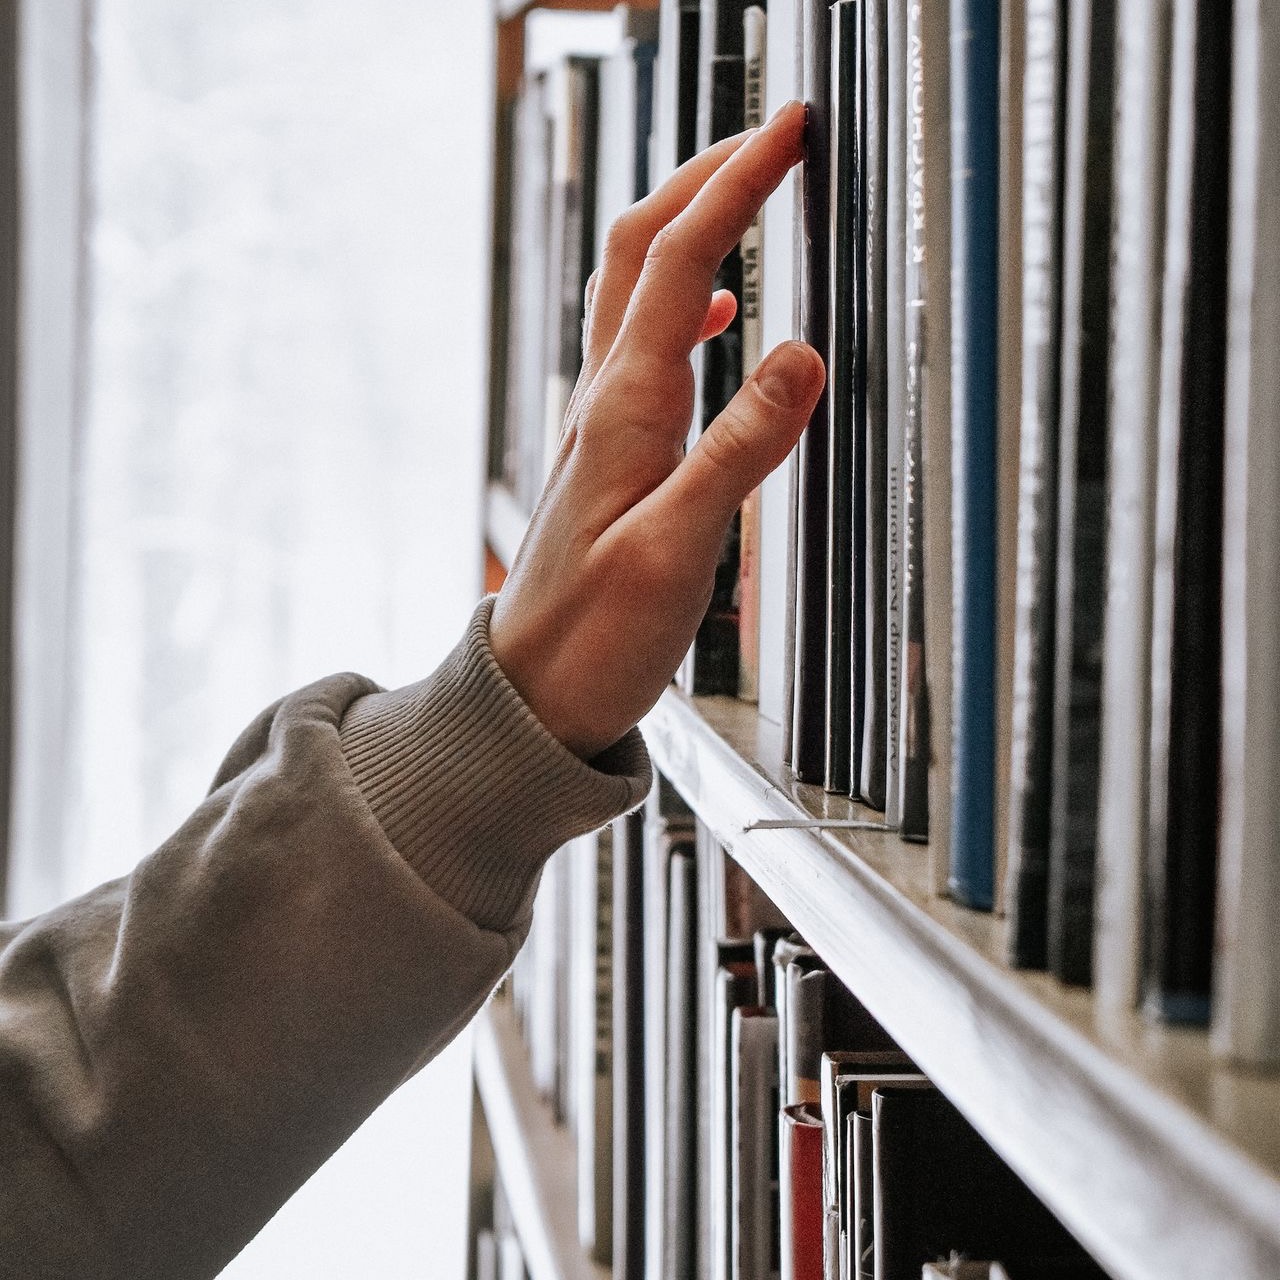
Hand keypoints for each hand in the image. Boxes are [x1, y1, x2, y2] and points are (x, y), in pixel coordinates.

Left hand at [490, 101, 824, 759]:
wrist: (533, 695)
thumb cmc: (593, 638)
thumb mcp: (675, 551)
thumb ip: (737, 452)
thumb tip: (802, 356)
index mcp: (623, 410)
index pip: (681, 261)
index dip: (734, 184)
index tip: (788, 130)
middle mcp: (605, 402)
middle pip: (643, 250)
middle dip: (705, 177)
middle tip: (771, 137)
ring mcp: (604, 425)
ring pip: (637, 292)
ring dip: (690, 229)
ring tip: (746, 196)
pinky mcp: (612, 454)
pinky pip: (644, 349)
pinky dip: (686, 306)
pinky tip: (722, 318)